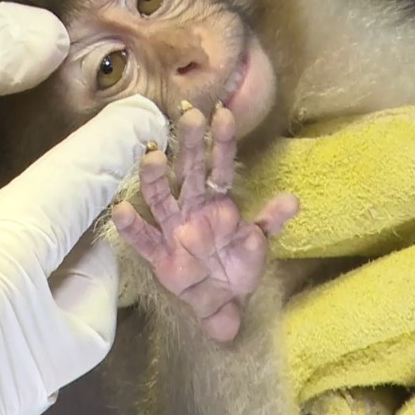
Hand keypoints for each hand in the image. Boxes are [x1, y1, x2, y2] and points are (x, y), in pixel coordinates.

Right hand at [112, 104, 298, 341]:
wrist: (222, 300)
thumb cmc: (238, 264)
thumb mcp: (258, 242)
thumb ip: (271, 221)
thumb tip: (294, 200)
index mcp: (218, 203)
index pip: (221, 168)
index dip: (222, 143)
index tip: (224, 114)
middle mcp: (192, 209)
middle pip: (189, 172)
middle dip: (189, 145)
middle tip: (190, 116)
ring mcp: (173, 229)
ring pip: (160, 198)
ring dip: (155, 178)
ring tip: (153, 157)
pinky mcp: (159, 253)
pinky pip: (143, 238)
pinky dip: (132, 225)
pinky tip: (121, 209)